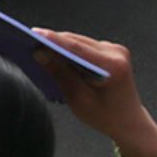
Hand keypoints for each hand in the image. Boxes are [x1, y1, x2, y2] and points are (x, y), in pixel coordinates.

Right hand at [32, 30, 156, 156]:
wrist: (129, 122)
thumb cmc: (106, 116)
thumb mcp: (79, 99)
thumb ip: (60, 74)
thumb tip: (40, 53)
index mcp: (112, 65)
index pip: (76, 47)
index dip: (52, 40)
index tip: (32, 34)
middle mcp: (116, 52)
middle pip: (75, 41)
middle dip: (52, 42)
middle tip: (27, 43)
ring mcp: (114, 49)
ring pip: (78, 41)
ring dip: (59, 46)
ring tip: (38, 49)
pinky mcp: (110, 50)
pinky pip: (83, 45)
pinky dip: (68, 49)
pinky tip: (55, 55)